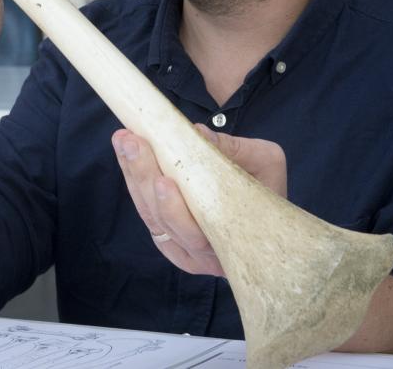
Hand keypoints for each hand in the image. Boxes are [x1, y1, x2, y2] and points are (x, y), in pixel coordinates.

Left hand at [112, 124, 286, 276]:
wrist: (262, 208)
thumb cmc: (267, 187)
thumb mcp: (265, 162)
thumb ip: (235, 150)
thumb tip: (199, 135)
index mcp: (233, 246)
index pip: (197, 235)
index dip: (176, 212)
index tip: (164, 180)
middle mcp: (203, 256)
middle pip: (165, 222)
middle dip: (145, 178)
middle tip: (133, 142)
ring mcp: (181, 248)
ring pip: (150, 215)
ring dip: (133, 174)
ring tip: (124, 140)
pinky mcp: (166, 235)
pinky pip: (145, 210)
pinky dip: (133, 180)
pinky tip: (126, 154)